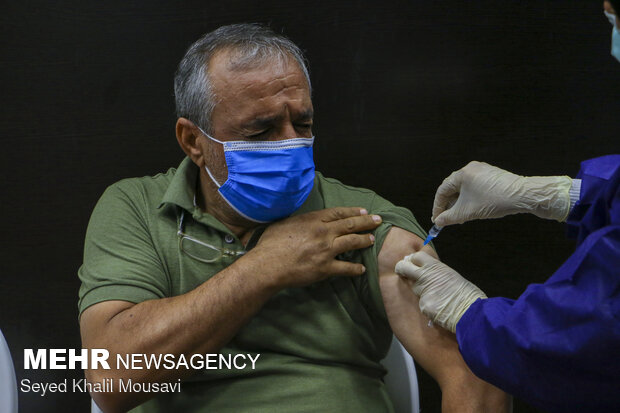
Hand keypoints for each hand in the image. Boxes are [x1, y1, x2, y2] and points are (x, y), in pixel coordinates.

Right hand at [251, 207, 381, 288]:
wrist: (268, 265)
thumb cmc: (270, 244)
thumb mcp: (283, 223)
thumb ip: (298, 221)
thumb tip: (301, 221)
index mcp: (313, 220)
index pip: (338, 213)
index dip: (353, 212)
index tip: (363, 211)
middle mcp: (323, 232)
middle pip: (350, 225)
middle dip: (366, 222)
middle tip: (378, 221)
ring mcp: (326, 250)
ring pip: (352, 242)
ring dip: (364, 240)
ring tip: (372, 240)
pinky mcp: (325, 268)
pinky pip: (345, 268)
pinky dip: (355, 268)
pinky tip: (361, 269)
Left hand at [395, 251, 486, 332]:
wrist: (472, 312)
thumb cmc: (468, 294)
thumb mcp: (452, 276)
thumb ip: (438, 273)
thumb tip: (427, 272)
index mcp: (436, 267)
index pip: (417, 257)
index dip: (412, 259)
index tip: (411, 262)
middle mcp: (426, 277)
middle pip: (404, 267)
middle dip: (401, 268)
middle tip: (403, 272)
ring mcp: (423, 291)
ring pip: (415, 289)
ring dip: (420, 291)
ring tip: (436, 297)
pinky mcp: (423, 305)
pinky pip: (422, 304)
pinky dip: (428, 306)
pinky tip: (439, 309)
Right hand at [432, 161, 572, 226]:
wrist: (523, 195)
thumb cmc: (495, 201)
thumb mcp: (468, 212)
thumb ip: (449, 217)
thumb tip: (438, 221)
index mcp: (462, 174)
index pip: (442, 191)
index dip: (438, 207)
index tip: (437, 219)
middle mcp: (471, 168)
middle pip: (453, 188)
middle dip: (449, 205)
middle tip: (447, 219)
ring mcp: (483, 171)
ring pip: (465, 189)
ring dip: (460, 203)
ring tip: (461, 216)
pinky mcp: (492, 176)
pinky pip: (475, 187)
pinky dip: (471, 198)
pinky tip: (474, 209)